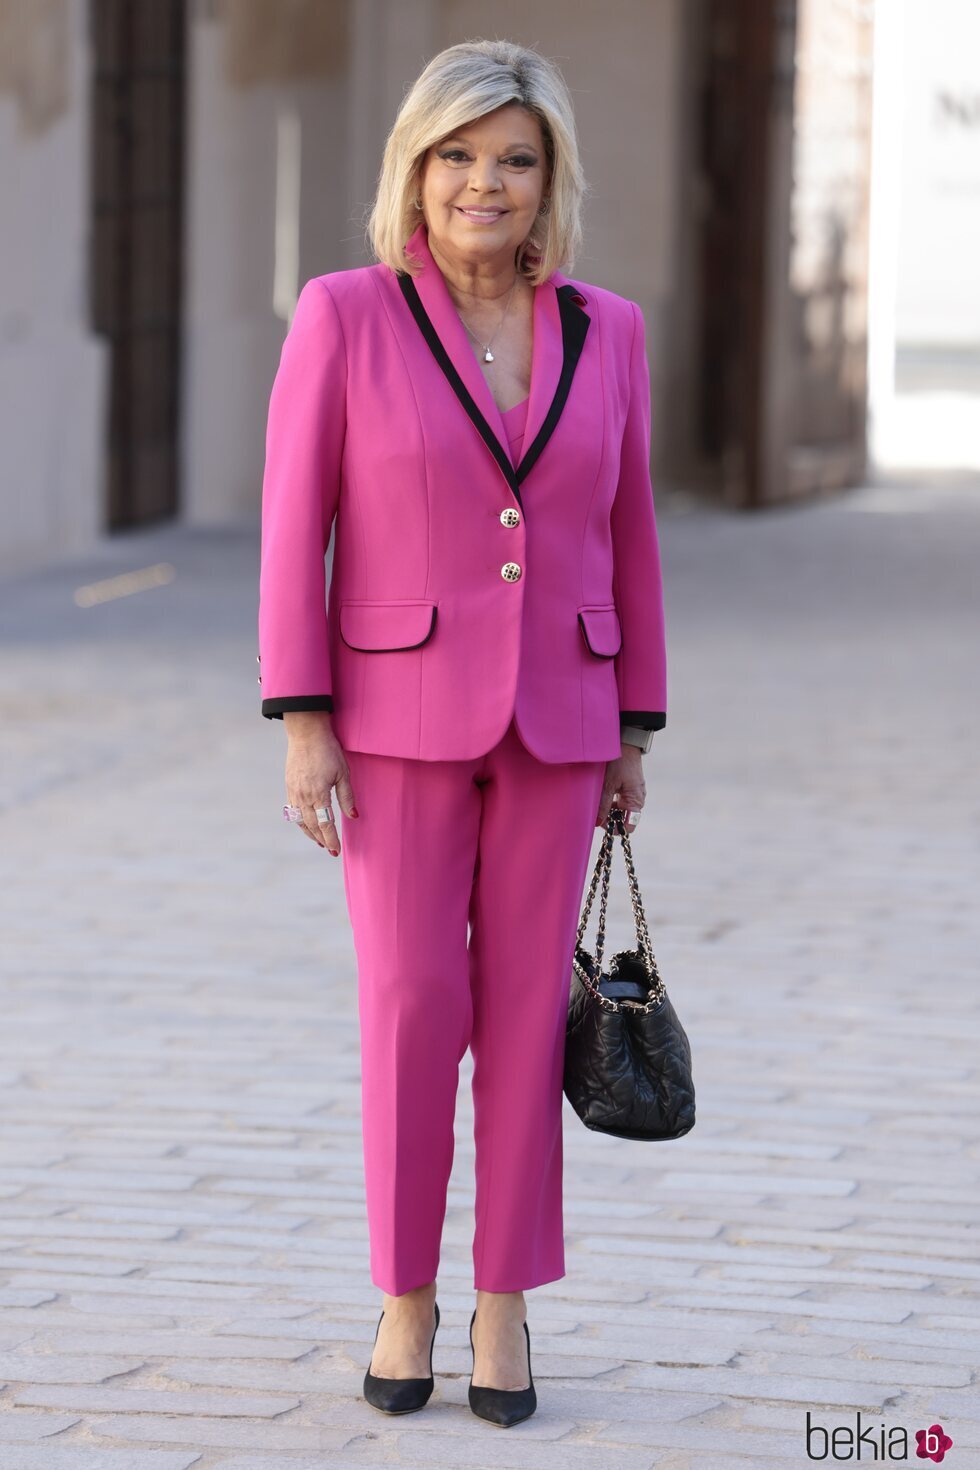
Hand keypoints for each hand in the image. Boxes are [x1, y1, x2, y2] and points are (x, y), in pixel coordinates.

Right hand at [283, 711, 356, 853]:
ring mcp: (293, 792)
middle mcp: (303, 796)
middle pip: (311, 826)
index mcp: (318, 794)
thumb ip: (347, 797)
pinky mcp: (289, 786)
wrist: (306, 733)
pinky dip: (300, 821)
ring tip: (319, 841)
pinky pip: (293, 810)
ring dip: (310, 833)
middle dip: (321, 839)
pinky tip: (307, 824)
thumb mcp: (343, 773)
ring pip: (300, 820)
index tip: (336, 850)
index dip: (331, 839)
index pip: (324, 824)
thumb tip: (353, 816)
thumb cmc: (328, 750)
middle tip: (330, 850)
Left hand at [596, 743, 645, 831]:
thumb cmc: (619, 763)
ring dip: (610, 810)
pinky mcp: (630, 786)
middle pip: (624, 818)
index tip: (601, 825)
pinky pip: (621, 800)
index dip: (615, 829)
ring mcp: (635, 792)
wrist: (626, 743)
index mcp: (636, 801)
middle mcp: (638, 799)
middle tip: (596, 813)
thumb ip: (603, 805)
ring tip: (598, 804)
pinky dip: (612, 802)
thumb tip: (597, 823)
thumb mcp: (608, 785)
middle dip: (610, 819)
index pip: (629, 826)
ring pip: (622, 810)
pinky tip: (603, 796)